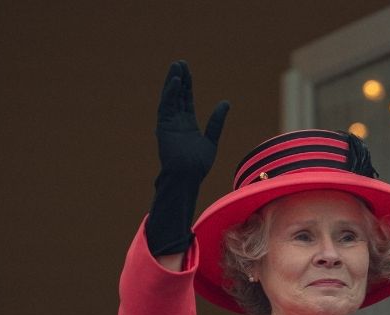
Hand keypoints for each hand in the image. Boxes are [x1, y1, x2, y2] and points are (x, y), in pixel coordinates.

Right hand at [144, 60, 229, 256]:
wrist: (187, 176)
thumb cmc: (198, 164)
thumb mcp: (212, 139)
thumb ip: (216, 120)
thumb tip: (226, 103)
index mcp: (187, 125)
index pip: (186, 100)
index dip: (188, 86)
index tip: (188, 72)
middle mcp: (176, 122)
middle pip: (178, 96)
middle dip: (180, 80)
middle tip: (181, 63)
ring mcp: (169, 123)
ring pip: (171, 98)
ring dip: (173, 82)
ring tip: (177, 66)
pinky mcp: (164, 126)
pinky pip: (166, 106)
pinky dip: (170, 93)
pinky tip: (175, 81)